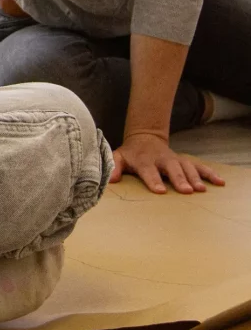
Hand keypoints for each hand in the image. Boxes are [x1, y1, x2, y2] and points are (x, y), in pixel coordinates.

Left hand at [110, 133, 225, 193]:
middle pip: (171, 168)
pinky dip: (209, 173)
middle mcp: (162, 159)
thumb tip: (111, 180)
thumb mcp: (118, 157)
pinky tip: (219, 182)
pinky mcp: (185, 161)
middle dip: (179, 179)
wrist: (145, 138)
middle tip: (186, 190)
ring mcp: (175, 159)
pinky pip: (199, 166)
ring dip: (195, 177)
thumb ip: (114, 167)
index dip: (154, 180)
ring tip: (202, 190)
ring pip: (187, 166)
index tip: (160, 191)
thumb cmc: (131, 154)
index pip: (149, 171)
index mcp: (144, 160)